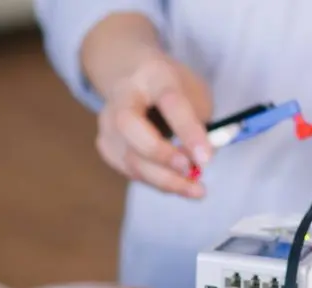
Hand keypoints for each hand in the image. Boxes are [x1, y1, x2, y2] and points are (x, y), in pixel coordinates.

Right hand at [95, 50, 213, 197]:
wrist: (130, 74)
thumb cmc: (170, 86)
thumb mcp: (194, 92)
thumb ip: (200, 123)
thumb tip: (200, 163)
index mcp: (153, 75)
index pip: (170, 101)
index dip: (188, 131)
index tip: (207, 158)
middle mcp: (123, 95)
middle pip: (129, 126)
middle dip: (160, 154)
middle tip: (189, 170)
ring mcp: (108, 121)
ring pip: (129, 157)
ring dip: (164, 179)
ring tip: (195, 189)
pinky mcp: (105, 144)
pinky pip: (130, 170)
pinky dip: (156, 181)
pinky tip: (176, 182)